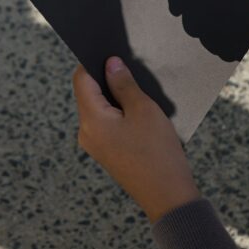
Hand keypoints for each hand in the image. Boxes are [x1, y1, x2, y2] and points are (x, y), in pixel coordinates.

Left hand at [72, 57, 199, 221]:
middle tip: (134, 73)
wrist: (167, 195)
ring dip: (117, 98)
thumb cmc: (157, 152)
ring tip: (142, 96)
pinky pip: (108, 125)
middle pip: (90, 94)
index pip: (81, 80)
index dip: (94, 63)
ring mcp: (96, 145)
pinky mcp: (107, 153)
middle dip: (109, 81)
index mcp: (91, 120)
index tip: (113, 53)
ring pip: (100, 110)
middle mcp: (86, 132)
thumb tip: (111, 64)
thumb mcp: (144, 110)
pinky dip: (121, 114)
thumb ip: (124, 84)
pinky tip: (142, 116)